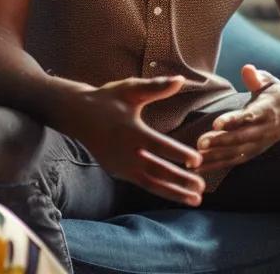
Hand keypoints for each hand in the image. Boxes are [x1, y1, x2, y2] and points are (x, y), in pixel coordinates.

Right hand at [62, 76, 205, 206]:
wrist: (77, 115)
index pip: (159, 146)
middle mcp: (125, 152)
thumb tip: (180, 80)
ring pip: (151, 184)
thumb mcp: (130, 89)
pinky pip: (142, 183)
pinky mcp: (118, 172)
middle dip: (181, 181)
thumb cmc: (107, 99)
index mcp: (130, 131)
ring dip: (174, 193)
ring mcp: (121, 165)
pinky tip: (177, 193)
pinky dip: (161, 189)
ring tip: (196, 200)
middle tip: (202, 186)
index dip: (178, 154)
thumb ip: (156, 87)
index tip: (197, 160)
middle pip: (157, 170)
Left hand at [195, 65, 279, 173]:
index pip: (248, 117)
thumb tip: (247, 68)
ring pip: (236, 153)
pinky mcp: (253, 152)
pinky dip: (217, 165)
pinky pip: (234, 161)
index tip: (216, 123)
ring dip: (216, 157)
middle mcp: (263, 131)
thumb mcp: (269, 82)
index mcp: (266, 111)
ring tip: (196, 158)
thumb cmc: (276, 94)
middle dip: (220, 142)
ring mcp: (258, 144)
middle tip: (199, 143)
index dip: (233, 121)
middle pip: (240, 139)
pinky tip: (200, 168)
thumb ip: (257, 78)